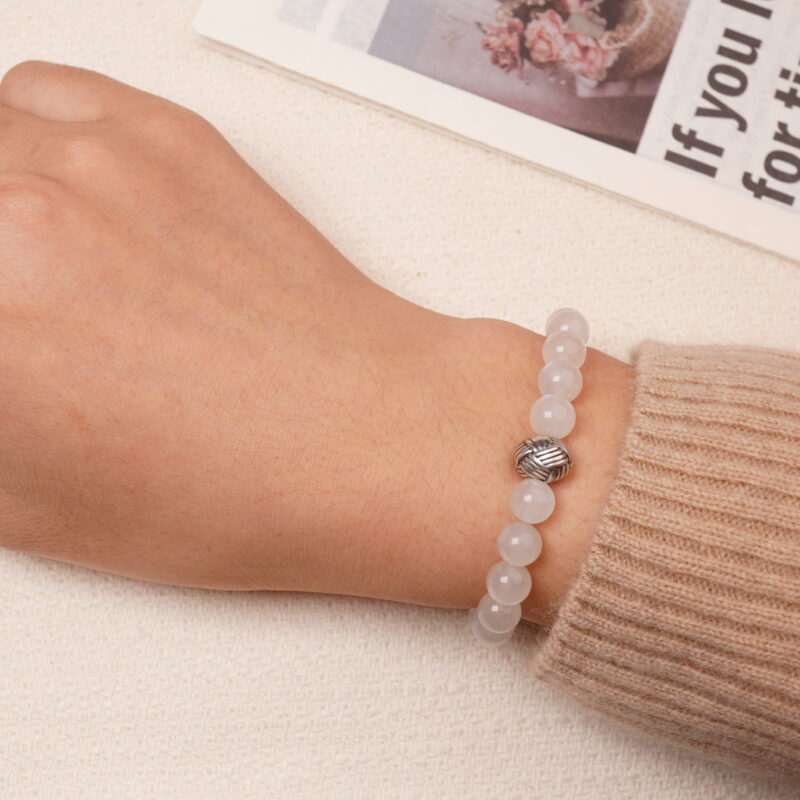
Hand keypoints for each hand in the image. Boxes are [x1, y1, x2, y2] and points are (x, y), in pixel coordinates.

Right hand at [0, 61, 631, 624]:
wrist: (369, 435)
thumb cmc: (246, 490)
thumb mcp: (40, 509)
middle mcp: (20, 221)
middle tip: (16, 322)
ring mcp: (97, 162)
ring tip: (26, 265)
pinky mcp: (166, 134)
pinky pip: (38, 97)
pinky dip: (24, 139)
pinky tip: (54, 196)